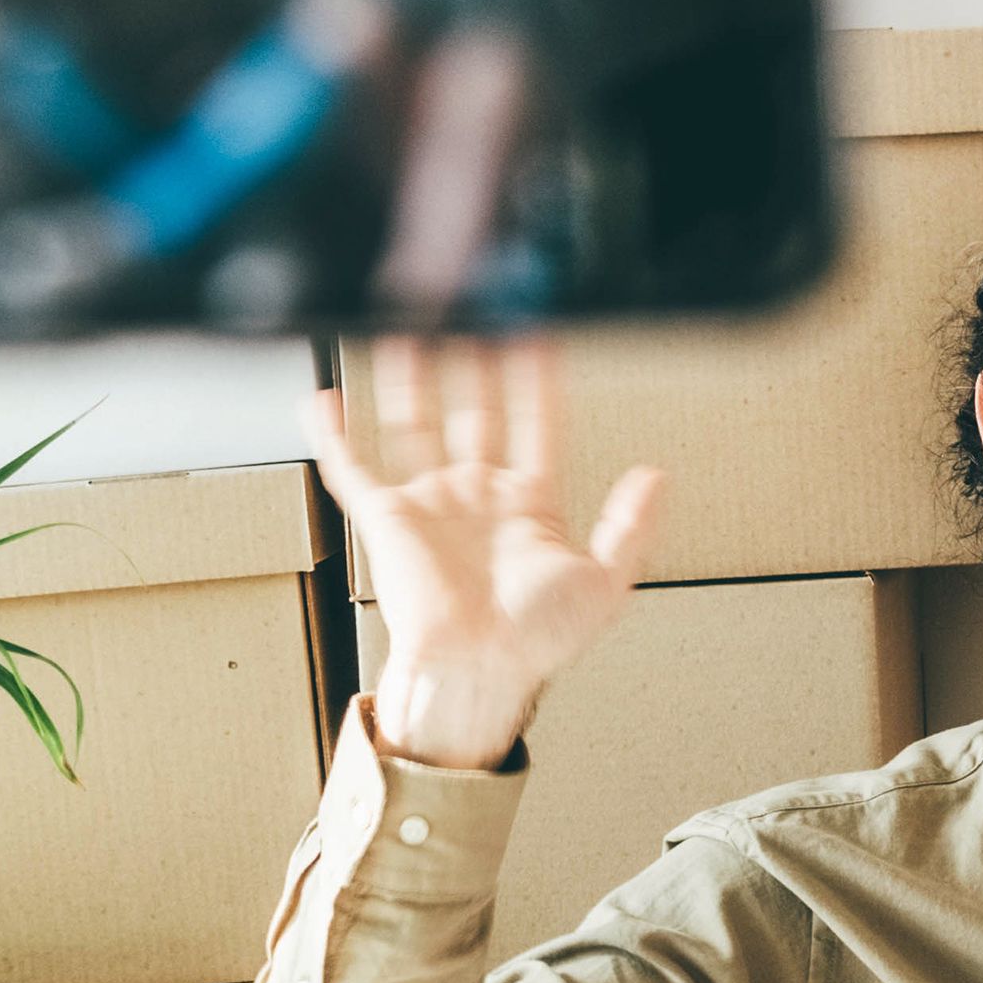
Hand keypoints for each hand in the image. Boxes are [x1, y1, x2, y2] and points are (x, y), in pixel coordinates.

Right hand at [311, 334, 661, 768]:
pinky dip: (334, 432)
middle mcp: (477, 496)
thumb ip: (632, 526)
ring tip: (411, 325)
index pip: (534, 422)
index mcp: (529, 506)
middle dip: (474, 360)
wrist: (478, 673)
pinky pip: (352, 467)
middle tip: (476, 309)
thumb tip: (656, 477)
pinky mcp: (387, 518)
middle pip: (473, 408)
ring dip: (412, 375)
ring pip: (415, 421)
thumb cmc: (536, 643)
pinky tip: (326, 396)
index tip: (539, 336)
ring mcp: (431, 503)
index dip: (536, 380)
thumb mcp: (606, 582)